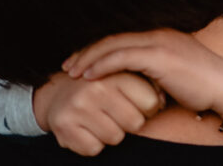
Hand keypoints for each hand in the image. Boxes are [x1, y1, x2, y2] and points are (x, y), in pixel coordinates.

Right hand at [33, 71, 162, 155]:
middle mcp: (97, 88)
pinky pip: (93, 148)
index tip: (139, 105)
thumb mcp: (127, 78)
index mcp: (117, 74)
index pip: (151, 103)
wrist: (58, 93)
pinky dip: (93, 144)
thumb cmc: (105, 87)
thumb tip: (163, 102)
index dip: (149, 109)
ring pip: (114, 138)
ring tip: (103, 120)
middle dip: (131, 123)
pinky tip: (88, 129)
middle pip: (135, 123)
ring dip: (112, 133)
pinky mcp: (64, 125)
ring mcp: (78, 106)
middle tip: (118, 114)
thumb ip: (150, 85)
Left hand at [64, 29, 222, 141]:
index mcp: (162, 34)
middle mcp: (159, 33)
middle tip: (67, 65)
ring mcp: (160, 42)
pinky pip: (123, 58)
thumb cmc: (202, 84)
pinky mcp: (159, 56)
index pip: (121, 36)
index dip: (97, 48)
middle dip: (86, 51)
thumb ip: (153, 68)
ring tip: (72, 72)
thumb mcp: (174, 71)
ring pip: (114, 45)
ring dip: (89, 58)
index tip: (80, 62)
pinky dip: (103, 65)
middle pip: (113, 37)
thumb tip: (133, 80)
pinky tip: (90, 76)